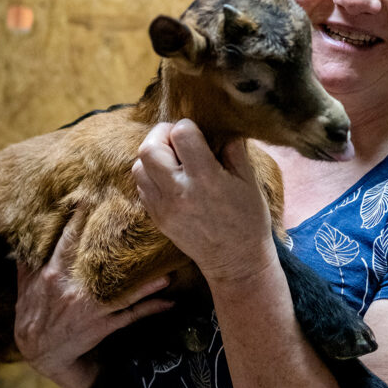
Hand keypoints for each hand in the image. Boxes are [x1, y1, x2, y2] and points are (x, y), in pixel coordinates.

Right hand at [14, 212, 174, 387]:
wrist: (40, 352)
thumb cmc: (34, 314)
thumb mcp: (25, 286)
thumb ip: (27, 261)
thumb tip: (23, 236)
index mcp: (52, 274)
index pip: (68, 240)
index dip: (78, 219)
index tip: (90, 197)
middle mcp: (72, 288)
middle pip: (102, 260)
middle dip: (120, 241)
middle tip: (140, 219)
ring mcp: (90, 307)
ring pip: (124, 290)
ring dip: (148, 282)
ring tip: (168, 271)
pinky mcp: (102, 323)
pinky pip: (131, 314)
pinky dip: (151, 307)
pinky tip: (169, 301)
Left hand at [131, 119, 275, 285]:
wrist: (236, 261)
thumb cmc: (248, 219)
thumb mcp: (249, 181)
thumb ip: (234, 149)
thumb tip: (221, 126)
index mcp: (206, 179)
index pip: (181, 134)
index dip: (187, 126)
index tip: (196, 133)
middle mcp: (180, 192)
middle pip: (149, 149)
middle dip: (161, 135)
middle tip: (176, 139)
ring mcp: (164, 207)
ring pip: (138, 167)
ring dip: (153, 157)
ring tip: (172, 160)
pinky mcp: (157, 218)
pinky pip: (141, 187)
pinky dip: (150, 176)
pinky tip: (169, 179)